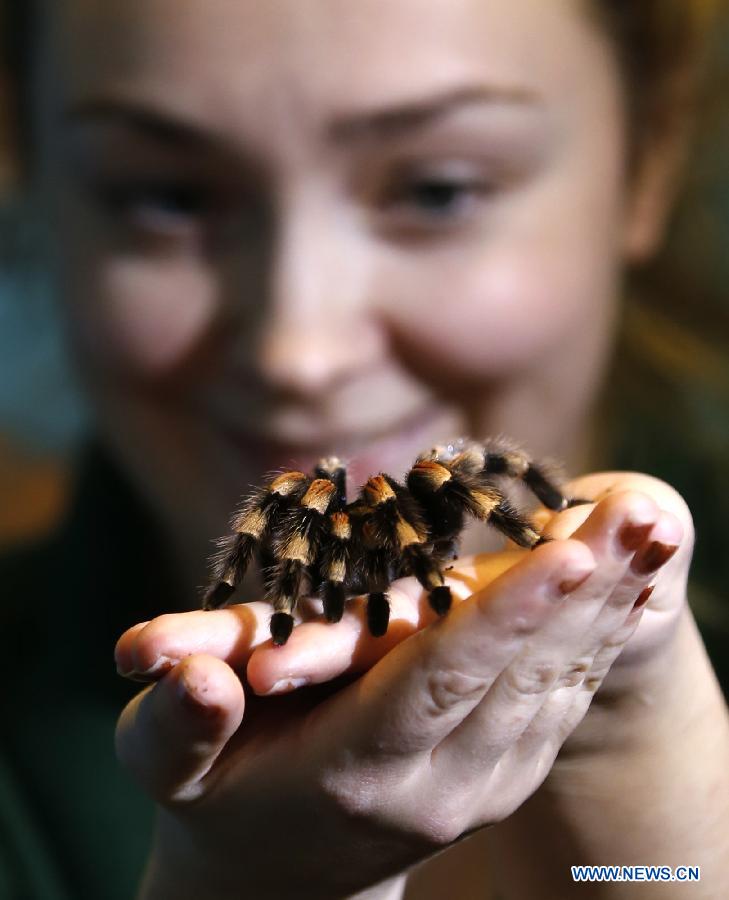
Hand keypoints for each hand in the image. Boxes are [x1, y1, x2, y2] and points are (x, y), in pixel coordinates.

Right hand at [115, 477, 683, 897]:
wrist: (277, 876)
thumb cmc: (216, 794)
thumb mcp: (168, 763)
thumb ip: (179, 719)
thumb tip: (192, 672)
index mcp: (355, 768)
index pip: (441, 680)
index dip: (501, 616)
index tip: (567, 552)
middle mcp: (437, 785)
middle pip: (524, 676)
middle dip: (587, 591)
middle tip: (643, 513)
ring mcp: (481, 787)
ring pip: (560, 685)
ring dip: (608, 607)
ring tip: (651, 528)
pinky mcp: (503, 776)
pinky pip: (562, 700)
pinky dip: (600, 636)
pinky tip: (628, 580)